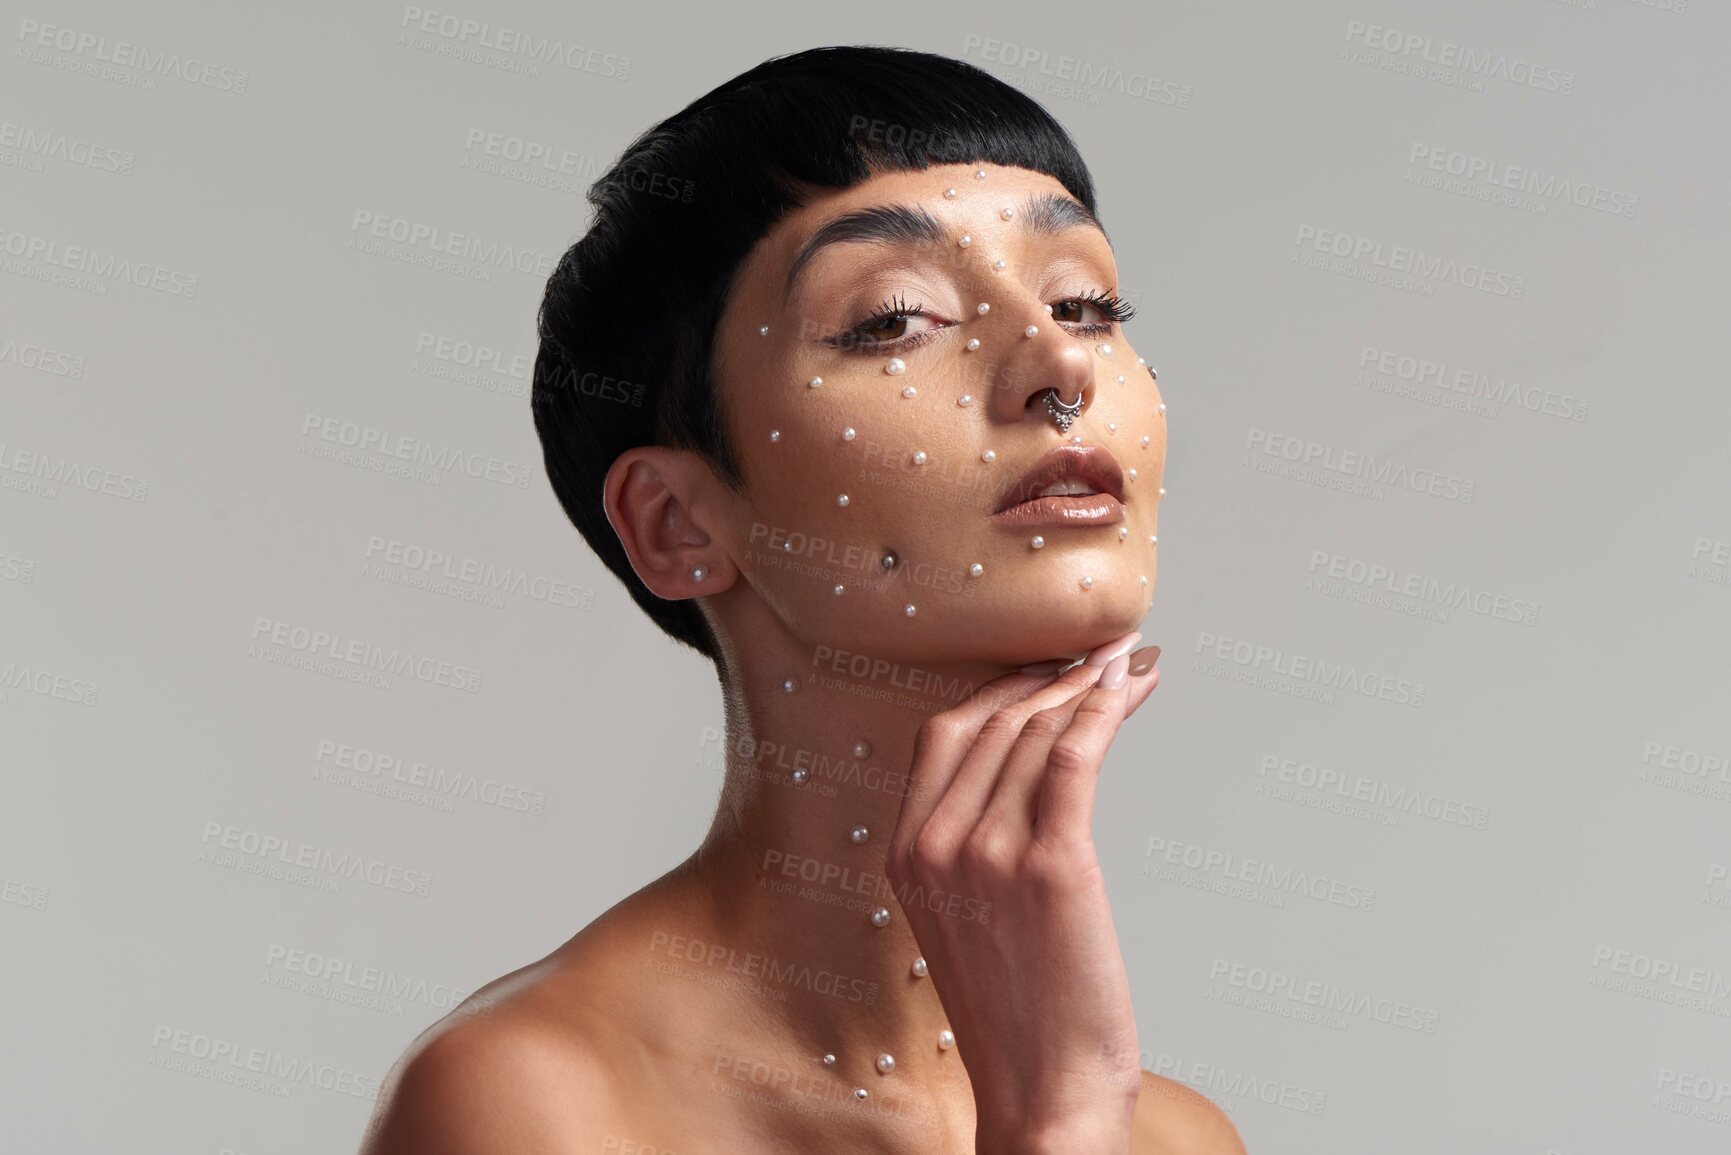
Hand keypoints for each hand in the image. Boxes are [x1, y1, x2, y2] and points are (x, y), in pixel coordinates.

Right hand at [884, 630, 1162, 1154]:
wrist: (1044, 1096)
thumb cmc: (1019, 1016)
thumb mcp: (965, 922)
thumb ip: (969, 851)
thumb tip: (1022, 783)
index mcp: (903, 855)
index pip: (947, 734)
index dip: (1004, 687)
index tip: (1051, 665)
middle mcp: (933, 844)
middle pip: (994, 721)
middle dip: (1056, 675)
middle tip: (1105, 652)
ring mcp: (986, 853)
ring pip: (1038, 731)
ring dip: (1091, 686)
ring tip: (1132, 665)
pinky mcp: (1049, 866)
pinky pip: (1075, 758)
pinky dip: (1106, 711)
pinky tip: (1132, 690)